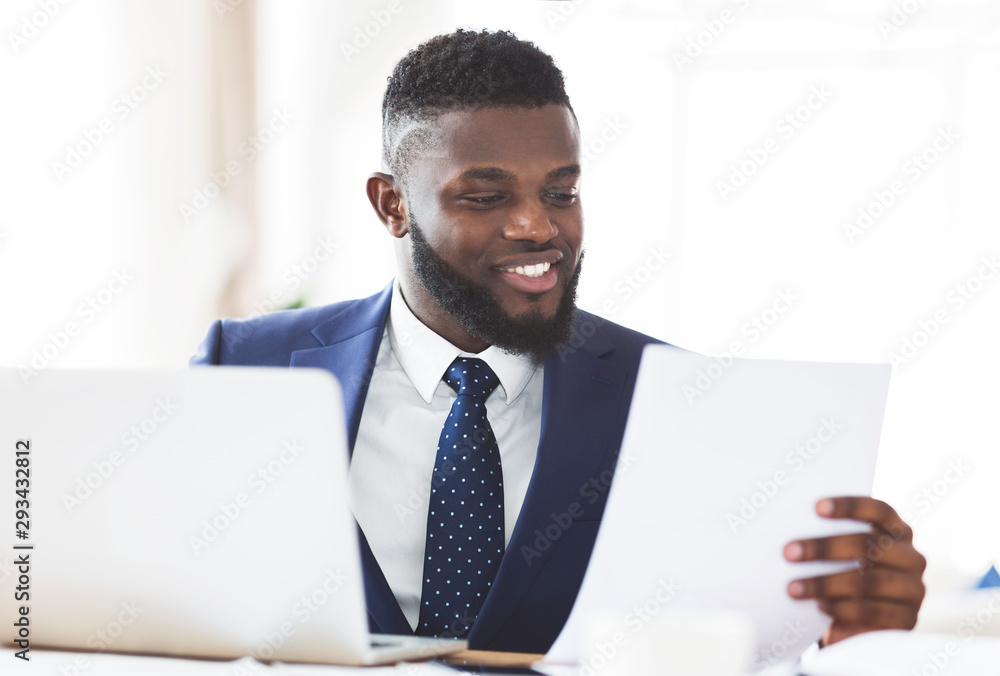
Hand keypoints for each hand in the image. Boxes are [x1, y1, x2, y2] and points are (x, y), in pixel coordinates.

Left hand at [783, 496, 925, 646]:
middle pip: (868, 546)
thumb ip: (831, 536)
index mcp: (898, 532)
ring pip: (868, 581)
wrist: (861, 622)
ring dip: (825, 583)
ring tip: (793, 587)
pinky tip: (819, 605)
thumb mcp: (843, 554)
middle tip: (788, 552)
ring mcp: (914, 589)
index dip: (850, 506)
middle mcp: (912, 557)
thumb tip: (792, 524)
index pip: (880, 511)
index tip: (816, 507)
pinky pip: (873, 611)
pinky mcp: (908, 619)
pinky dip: (842, 608)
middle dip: (824, 548)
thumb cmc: (844, 573)